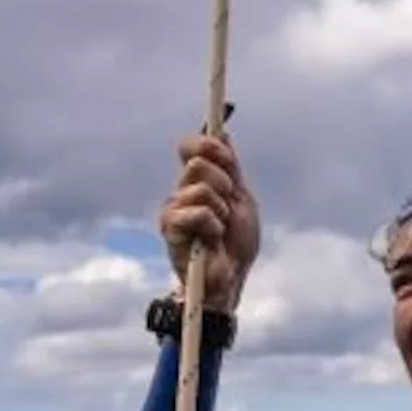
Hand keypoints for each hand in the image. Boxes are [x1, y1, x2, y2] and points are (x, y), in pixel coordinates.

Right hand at [159, 134, 259, 312]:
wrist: (231, 276)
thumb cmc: (236, 243)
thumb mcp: (241, 199)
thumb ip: (231, 169)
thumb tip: (224, 134)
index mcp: (198, 181)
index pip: (190, 147)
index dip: (209, 145)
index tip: (227, 159)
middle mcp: (181, 191)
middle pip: (198, 162)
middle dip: (223, 185)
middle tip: (227, 208)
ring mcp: (173, 209)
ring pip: (199, 187)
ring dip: (220, 210)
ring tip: (219, 230)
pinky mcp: (170, 228)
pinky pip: (197, 211)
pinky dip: (213, 225)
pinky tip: (211, 241)